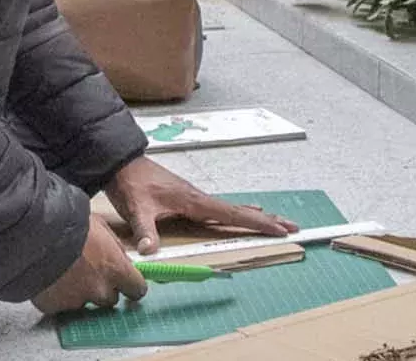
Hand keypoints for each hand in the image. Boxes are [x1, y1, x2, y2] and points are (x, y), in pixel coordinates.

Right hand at [32, 209, 147, 314]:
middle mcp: (100, 290)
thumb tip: (124, 260)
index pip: (137, 290)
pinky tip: (50, 278)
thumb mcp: (101, 227)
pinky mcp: (56, 307)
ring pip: (85, 302)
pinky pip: (61, 305)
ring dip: (79, 292)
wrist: (35, 233)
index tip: (126, 283)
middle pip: (110, 298)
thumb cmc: (70, 223)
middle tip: (87, 271)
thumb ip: (116, 248)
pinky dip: (57, 295)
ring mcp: (77, 301)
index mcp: (116, 269)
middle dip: (102, 288)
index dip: (131, 285)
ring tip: (65, 272)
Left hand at [106, 157, 298, 253]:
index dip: (257, 222)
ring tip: (275, 221)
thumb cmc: (131, 184)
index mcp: (194, 201)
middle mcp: (200, 199)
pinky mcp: (188, 199)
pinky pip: (220, 209)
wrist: (121, 163)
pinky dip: (237, 213)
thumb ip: (145, 230)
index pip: (232, 214)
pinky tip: (241, 212)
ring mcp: (195, 198)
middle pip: (240, 211)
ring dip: (254, 216)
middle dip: (266, 219)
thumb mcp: (136, 209)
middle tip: (293, 227)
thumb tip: (150, 252)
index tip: (280, 228)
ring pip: (231, 209)